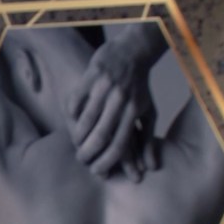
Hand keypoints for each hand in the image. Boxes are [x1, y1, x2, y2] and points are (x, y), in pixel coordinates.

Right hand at [64, 26, 164, 181]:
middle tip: (82, 160)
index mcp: (133, 111)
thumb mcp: (149, 112)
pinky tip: (72, 121)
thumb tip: (151, 168)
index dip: (107, 162)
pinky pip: (75, 101)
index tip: (98, 172)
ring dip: (78, 136)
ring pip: (86, 120)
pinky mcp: (92, 75)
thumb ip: (149, 140)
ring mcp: (105, 87)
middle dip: (88, 153)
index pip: (120, 144)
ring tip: (77, 144)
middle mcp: (120, 100)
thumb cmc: (139, 88)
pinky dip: (71, 114)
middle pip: (101, 135)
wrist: (132, 52)